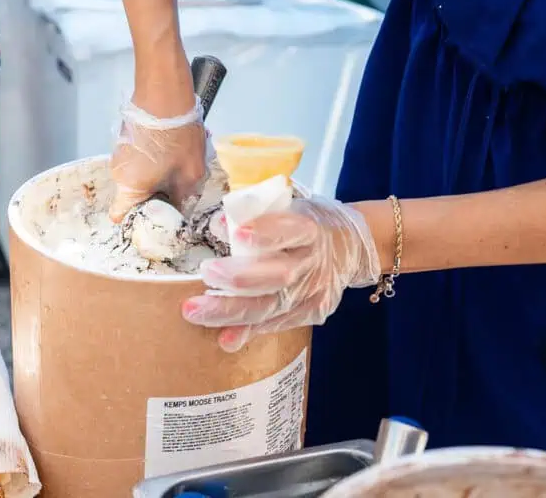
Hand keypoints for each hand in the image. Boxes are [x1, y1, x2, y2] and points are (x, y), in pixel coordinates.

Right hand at [107, 100, 207, 221]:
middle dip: (154, 197)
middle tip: (179, 189)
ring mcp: (119, 154)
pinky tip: (171, 148)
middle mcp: (118, 173)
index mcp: (129, 188)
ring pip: (136, 177)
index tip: (159, 218)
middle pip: (132, 197)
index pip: (120, 216)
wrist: (165, 92)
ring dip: (155, 177)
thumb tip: (179, 207)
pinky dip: (152, 161)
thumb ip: (183, 198)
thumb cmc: (177, 136)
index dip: (140, 221)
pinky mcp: (125, 140)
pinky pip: (137, 161)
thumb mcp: (191, 174)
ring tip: (178, 164)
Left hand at [182, 197, 382, 351]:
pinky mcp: (313, 312)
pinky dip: (249, 331)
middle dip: (239, 279)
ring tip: (196, 311)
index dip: (266, 234)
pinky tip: (225, 338)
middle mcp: (314, 263)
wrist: (349, 247)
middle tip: (206, 274)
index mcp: (311, 229)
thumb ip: (256, 216)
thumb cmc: (307, 224)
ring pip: (272, 306)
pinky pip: (277, 324)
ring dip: (231, 311)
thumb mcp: (289, 208)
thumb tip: (218, 225)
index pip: (291, 230)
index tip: (238, 236)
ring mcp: (315, 292)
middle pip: (278, 276)